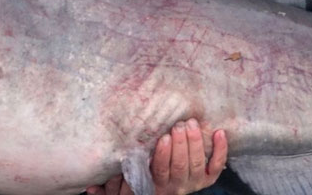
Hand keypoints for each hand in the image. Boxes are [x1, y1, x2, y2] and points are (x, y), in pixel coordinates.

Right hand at [87, 119, 226, 194]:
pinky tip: (219, 133)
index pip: (160, 171)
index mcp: (157, 186)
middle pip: (181, 166)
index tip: (161, 138)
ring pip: (197, 164)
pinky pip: (216, 167)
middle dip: (180, 144)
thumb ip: (110, 186)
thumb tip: (90, 186)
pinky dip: (220, 151)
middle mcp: (176, 187)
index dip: (162, 155)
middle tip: (178, 124)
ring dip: (196, 143)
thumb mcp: (122, 189)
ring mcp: (193, 183)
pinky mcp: (206, 180)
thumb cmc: (138, 187)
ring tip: (192, 124)